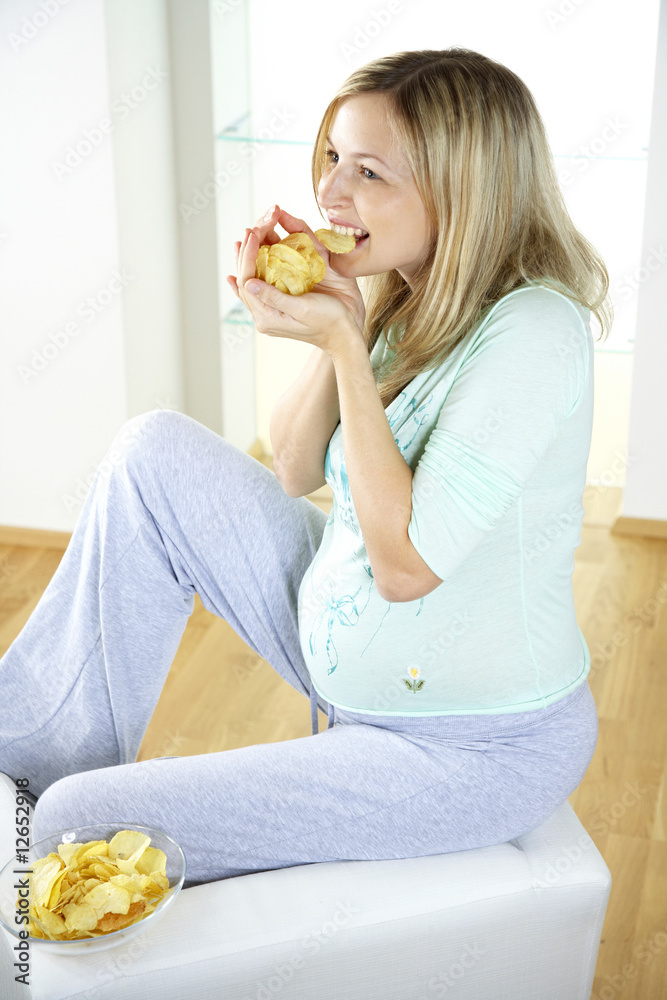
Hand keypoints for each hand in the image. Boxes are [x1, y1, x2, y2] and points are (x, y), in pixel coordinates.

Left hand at [226, 205, 366, 357]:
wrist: (344, 334)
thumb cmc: (329, 321)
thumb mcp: (302, 309)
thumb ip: (274, 298)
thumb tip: (248, 283)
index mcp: (268, 317)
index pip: (247, 281)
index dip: (247, 255)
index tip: (252, 234)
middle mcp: (266, 314)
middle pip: (246, 280)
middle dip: (245, 254)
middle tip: (249, 230)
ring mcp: (271, 311)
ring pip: (250, 283)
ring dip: (246, 261)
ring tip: (245, 240)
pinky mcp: (279, 307)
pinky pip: (260, 289)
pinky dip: (251, 276)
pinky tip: (238, 274)